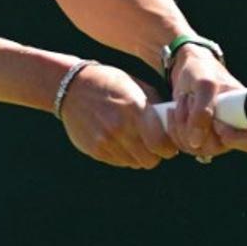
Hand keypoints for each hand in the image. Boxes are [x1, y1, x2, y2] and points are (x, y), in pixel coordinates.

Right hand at [58, 63, 178, 168]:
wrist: (72, 86)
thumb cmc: (111, 83)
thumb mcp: (137, 86)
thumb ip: (156, 107)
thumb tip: (174, 127)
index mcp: (135, 109)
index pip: (161, 145)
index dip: (169, 148)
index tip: (168, 144)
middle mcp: (120, 128)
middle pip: (150, 160)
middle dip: (155, 154)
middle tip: (153, 145)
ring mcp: (106, 141)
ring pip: (134, 163)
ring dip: (138, 155)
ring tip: (135, 140)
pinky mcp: (95, 149)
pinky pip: (118, 162)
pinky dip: (123, 155)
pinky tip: (120, 140)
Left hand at [168, 44, 246, 160]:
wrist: (188, 71)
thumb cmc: (203, 72)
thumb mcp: (205, 84)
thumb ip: (203, 111)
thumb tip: (196, 142)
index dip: (233, 137)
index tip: (217, 122)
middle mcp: (233, 132)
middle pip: (215, 147)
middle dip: (196, 121)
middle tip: (193, 98)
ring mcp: (215, 139)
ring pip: (195, 148)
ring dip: (182, 121)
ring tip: (185, 99)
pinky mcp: (197, 140)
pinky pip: (182, 145)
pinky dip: (174, 126)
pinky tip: (176, 109)